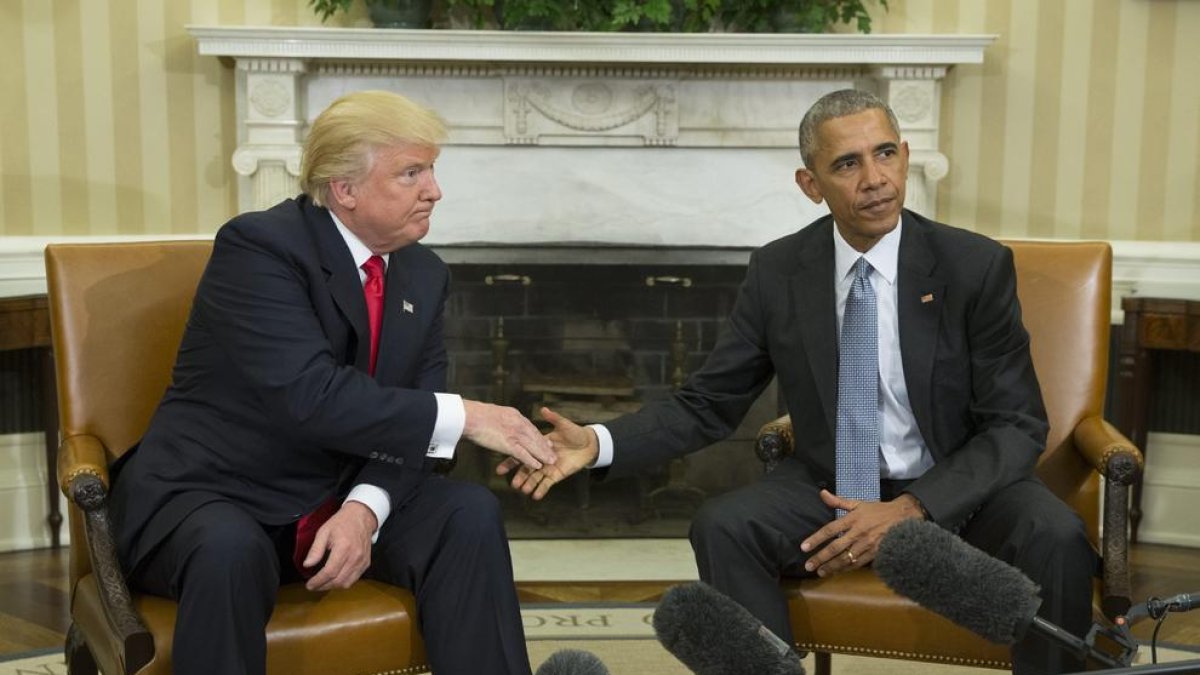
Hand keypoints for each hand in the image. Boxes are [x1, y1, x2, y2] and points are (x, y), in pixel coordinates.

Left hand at [303, 501, 376, 591]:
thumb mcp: (324, 531)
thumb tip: (307, 565)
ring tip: (323, 584)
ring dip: (333, 586)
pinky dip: (343, 582)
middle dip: (323, 586)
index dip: (318, 581)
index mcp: (343, 548)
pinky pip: (354, 579)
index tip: (309, 585)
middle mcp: (355, 556)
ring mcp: (362, 561)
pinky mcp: (366, 563)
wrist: (361, 516)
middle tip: (314, 586)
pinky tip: (335, 578)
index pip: (329, 572)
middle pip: (338, 581)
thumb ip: (315, 549)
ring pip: (347, 583)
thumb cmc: (341, 522)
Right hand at [462, 399, 555, 470]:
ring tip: (551, 462)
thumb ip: (500, 418)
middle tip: (553, 454)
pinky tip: (537, 466)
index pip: (529, 427)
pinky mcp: (508, 444)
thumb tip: (501, 421)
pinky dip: (531, 460)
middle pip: (535, 436)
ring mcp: (513, 433)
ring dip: (543, 454)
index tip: (546, 441)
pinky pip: (522, 454)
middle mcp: (517, 423)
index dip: (538, 436)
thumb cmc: (475, 414)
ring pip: (532, 445)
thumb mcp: (492, 412)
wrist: (469, 416)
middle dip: (545, 446)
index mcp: (513, 415)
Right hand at [497, 407, 598, 499]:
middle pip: (527, 469)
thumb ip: (553, 418)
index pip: (522, 454)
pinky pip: (547, 484)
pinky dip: (542, 490)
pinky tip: (535, 496)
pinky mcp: (557, 475)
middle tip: (512, 484)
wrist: (588, 444)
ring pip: (536, 478)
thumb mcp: (563, 425)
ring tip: (522, 490)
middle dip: (519, 476)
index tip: (500, 469)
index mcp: (538, 446)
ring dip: (529, 484)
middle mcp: (541, 459)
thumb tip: (544, 409)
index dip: (511, 461)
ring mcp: (548, 468)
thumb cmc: (575, 433)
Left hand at [799, 490, 924, 577]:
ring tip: (820, 572)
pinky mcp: (875, 554)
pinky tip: (837, 572)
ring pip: (846, 558)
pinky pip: (858, 563)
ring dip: (831, 567)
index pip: (830, 530)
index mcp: (852, 519)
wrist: (903, 518)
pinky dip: (846, 569)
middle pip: (835, 548)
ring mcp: (867, 545)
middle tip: (808, 566)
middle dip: (821, 558)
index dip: (816, 539)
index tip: (804, 547)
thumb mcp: (858, 503)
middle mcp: (858, 533)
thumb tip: (822, 493)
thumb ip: (838, 501)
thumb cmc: (877, 510)